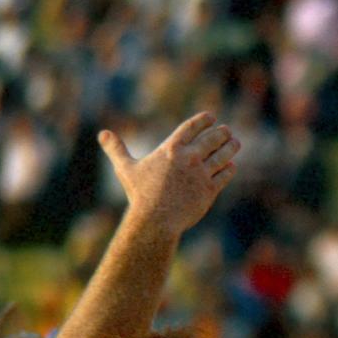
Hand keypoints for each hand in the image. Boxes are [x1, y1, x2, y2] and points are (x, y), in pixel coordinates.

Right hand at [99, 112, 238, 237]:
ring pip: (223, 155)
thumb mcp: (126, 169)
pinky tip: (230, 166)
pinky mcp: (210, 190)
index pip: (192, 127)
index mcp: (171, 149)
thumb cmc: (140, 194)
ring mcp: (201, 174)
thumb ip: (116, 149)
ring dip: (231, 147)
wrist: (155, 220)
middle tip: (226, 131)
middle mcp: (189, 158)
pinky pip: (225, 175)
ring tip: (235, 143)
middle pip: (213, 138)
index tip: (212, 117)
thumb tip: (102, 134)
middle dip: (221, 133)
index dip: (204, 120)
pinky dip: (229, 168)